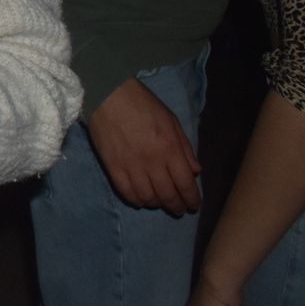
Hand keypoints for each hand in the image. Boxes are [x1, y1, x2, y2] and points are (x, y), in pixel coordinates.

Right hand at [85, 77, 201, 213]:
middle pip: (167, 194)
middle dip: (176, 206)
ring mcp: (131, 166)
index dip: (192, 199)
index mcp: (170, 149)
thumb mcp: (172, 121)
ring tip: (159, 202)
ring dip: (156, 204)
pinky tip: (141, 199)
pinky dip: (136, 200)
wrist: (108, 96)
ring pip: (147, 197)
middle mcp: (152, 162)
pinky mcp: (112, 167)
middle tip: (178, 209)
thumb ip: (185, 148)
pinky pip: (126, 192)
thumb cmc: (144, 105)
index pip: (185, 184)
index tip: (193, 205)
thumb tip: (195, 171)